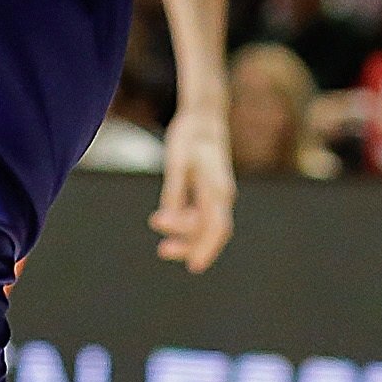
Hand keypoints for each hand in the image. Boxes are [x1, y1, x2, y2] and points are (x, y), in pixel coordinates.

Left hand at [152, 97, 235, 272]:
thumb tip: (167, 219)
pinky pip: (200, 216)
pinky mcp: (209, 192)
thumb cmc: (190, 135)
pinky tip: (165, 222)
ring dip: (184, 235)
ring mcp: (217, 194)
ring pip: (205, 225)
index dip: (206, 248)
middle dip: (190, 246)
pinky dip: (185, 224)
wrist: (204, 116)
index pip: (217, 227)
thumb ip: (174, 190)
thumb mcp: (177, 161)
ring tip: (160, 237)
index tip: (192, 265)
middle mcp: (222, 194)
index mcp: (218, 187)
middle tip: (162, 251)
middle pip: (211, 231)